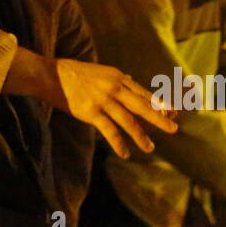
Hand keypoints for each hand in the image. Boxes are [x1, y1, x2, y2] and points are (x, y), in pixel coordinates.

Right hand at [49, 59, 177, 159]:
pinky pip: (110, 131)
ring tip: (149, 148)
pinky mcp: (91, 112)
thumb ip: (118, 80)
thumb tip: (133, 83)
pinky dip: (119, 144)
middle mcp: (114, 88)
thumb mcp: (102, 72)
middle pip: (142, 106)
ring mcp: (103, 101)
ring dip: (140, 136)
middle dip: (159, 118)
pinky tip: (125, 154)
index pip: (144, 93)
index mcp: (119, 78)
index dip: (159, 104)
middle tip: (173, 129)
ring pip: (128, 121)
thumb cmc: (75, 74)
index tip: (173, 113)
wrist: (52, 75)